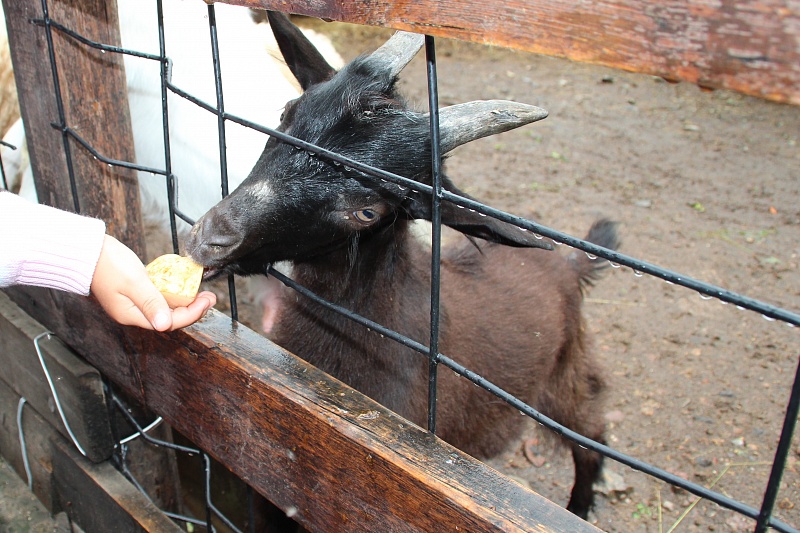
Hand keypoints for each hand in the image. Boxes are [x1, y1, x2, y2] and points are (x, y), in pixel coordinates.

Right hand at [90, 235, 216, 330]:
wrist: (87, 250)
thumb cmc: (107, 264)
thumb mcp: (133, 282)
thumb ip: (151, 302)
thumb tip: (165, 325)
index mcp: (132, 315)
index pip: (169, 322)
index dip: (192, 314)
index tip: (207, 302)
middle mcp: (134, 313)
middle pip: (170, 317)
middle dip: (193, 308)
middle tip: (211, 297)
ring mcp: (134, 302)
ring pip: (166, 307)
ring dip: (185, 301)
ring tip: (202, 293)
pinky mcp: (136, 291)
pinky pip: (159, 296)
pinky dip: (173, 292)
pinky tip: (183, 285)